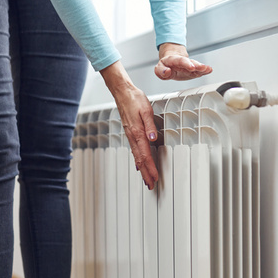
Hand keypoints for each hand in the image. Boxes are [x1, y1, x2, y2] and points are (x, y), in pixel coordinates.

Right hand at [100, 61, 158, 189]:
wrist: (122, 92)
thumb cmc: (135, 99)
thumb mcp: (146, 110)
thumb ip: (150, 125)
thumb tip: (153, 138)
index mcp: (138, 132)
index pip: (145, 155)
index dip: (150, 168)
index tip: (155, 178)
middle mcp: (133, 137)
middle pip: (140, 160)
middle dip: (146, 174)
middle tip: (151, 185)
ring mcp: (130, 136)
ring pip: (136, 157)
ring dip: (142, 169)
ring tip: (146, 179)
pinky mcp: (130, 133)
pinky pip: (134, 150)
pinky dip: (137, 160)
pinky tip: (139, 165)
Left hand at [155, 43, 211, 80]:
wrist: (172, 62)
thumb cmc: (166, 65)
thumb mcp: (159, 68)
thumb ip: (161, 71)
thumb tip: (167, 72)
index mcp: (173, 60)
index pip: (180, 61)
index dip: (186, 63)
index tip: (191, 67)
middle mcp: (183, 62)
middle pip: (190, 62)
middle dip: (196, 65)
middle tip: (202, 68)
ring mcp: (189, 66)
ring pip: (196, 66)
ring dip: (202, 68)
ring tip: (208, 69)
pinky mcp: (193, 71)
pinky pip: (199, 70)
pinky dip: (204, 71)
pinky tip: (209, 70)